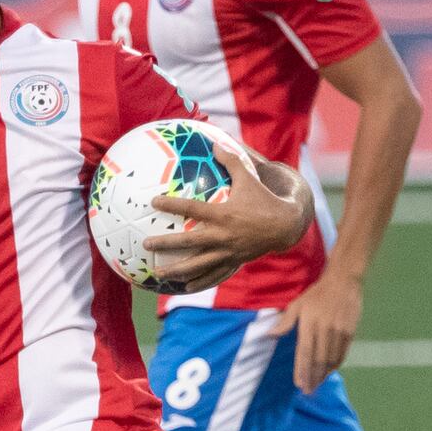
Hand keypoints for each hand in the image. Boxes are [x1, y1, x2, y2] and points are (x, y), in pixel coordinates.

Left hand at [144, 147, 306, 292]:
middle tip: (146, 245)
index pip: (191, 209)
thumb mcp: (248, 178)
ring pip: (197, 264)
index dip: (171, 205)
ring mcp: (227, 251)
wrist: (285, 225)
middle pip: (188, 242)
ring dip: (176, 270)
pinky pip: (213, 274)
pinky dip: (199, 281)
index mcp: (223, 214)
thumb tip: (214, 143)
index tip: (153, 202)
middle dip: (165, 244)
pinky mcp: (234, 261)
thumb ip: (231, 161)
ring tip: (157, 273)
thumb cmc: (264, 199)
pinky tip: (184, 287)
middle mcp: (222, 235)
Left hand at [272, 270, 361, 392]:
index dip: (302, 371)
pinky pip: (342, 354)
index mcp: (310, 324)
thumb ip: (285, 322)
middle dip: (313, 378)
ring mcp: (339, 332)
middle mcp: (325, 330)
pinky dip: (335, 365)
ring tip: (317, 384)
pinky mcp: (350, 332)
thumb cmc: (316, 294)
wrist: (343, 282)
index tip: (299, 384)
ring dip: (324, 375)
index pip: (304, 353)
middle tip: (308, 391)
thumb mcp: (297, 304)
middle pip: (318, 360)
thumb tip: (270, 335)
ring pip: (331, 360)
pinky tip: (329, 371)